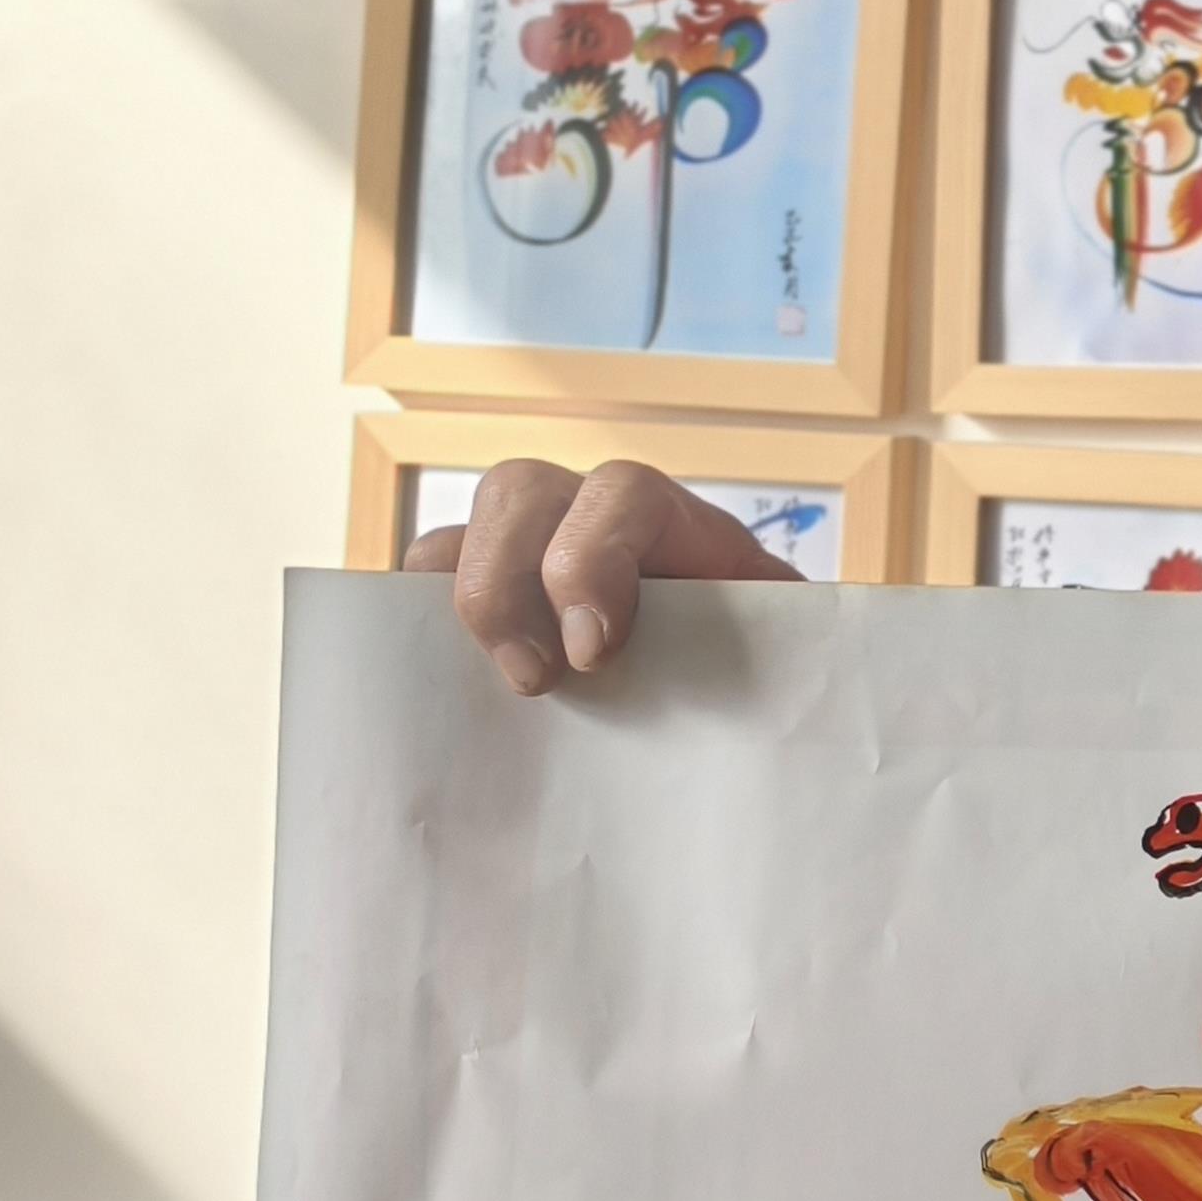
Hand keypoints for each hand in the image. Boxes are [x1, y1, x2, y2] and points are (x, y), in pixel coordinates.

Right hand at [404, 457, 799, 696]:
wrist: (753, 687)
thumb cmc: (772, 669)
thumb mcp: (788, 655)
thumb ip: (784, 661)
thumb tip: (786, 711)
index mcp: (681, 525)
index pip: (624, 494)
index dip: (593, 557)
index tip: (595, 652)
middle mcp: (592, 521)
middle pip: (521, 490)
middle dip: (509, 578)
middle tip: (534, 679)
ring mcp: (527, 555)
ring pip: (458, 536)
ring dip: (458, 601)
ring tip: (490, 687)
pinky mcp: (490, 603)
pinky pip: (424, 593)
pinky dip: (413, 630)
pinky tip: (435, 693)